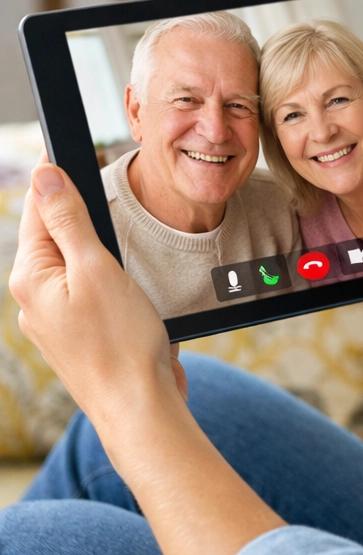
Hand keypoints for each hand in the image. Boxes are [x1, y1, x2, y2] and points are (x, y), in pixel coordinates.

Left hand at [9, 161, 186, 435]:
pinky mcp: (79, 333)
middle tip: (102, 195)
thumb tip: (46, 177)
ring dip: (94, 248)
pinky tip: (124, 287)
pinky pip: (87, 290)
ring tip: (115, 249)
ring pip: (73, 263)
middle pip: (54, 235)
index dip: (58, 179)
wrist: (139, 406)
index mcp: (31, 277)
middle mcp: (34, 298)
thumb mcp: (97, 269)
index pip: (40, 211)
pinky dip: (104, 277)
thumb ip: (70, 221)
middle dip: (79, 214)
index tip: (68, 147)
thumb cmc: (122, 342)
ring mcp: (55, 318)